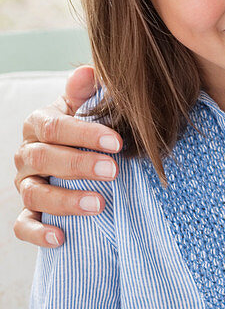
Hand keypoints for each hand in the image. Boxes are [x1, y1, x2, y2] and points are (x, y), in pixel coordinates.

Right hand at [13, 65, 120, 247]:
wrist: (70, 153)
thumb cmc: (82, 128)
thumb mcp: (83, 107)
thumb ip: (84, 92)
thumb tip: (89, 71)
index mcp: (38, 125)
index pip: (55, 127)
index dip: (85, 135)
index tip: (117, 143)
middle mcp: (26, 155)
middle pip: (44, 159)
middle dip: (79, 165)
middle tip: (113, 171)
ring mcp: (25, 184)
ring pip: (34, 193)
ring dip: (64, 200)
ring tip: (98, 205)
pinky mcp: (27, 212)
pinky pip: (22, 225)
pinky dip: (38, 233)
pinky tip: (60, 237)